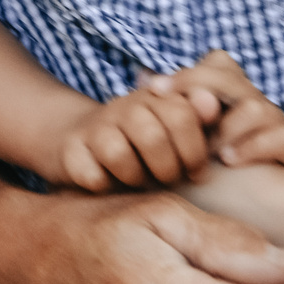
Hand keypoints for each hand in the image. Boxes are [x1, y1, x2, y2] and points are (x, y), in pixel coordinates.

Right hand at [49, 83, 225, 190]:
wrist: (83, 139)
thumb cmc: (144, 142)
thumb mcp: (177, 128)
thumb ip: (200, 117)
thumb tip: (212, 102)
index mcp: (156, 96)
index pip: (182, 115)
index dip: (194, 152)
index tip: (197, 173)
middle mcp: (124, 106)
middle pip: (153, 137)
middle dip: (167, 169)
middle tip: (168, 180)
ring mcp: (96, 126)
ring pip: (119, 155)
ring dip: (135, 179)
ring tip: (139, 183)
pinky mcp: (71, 149)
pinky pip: (91, 175)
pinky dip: (104, 187)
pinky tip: (110, 186)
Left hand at [151, 51, 283, 173]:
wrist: (278, 211)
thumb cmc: (224, 175)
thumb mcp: (194, 144)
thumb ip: (173, 112)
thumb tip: (141, 76)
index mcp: (233, 97)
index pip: (217, 65)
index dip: (188, 74)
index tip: (155, 89)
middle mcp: (256, 105)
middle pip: (233, 78)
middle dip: (202, 88)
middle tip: (179, 113)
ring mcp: (278, 127)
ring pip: (257, 107)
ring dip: (228, 127)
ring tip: (207, 151)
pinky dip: (254, 147)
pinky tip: (230, 161)